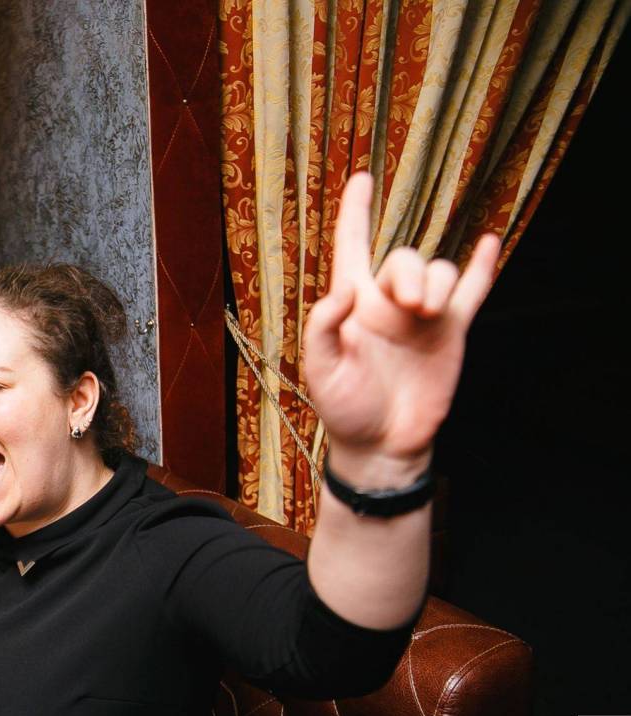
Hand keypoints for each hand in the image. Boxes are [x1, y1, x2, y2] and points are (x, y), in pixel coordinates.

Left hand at [303, 173, 497, 481]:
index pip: (352, 246)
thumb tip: (345, 289)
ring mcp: (422, 316)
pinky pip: (471, 291)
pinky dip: (480, 267)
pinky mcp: (451, 332)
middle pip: (405, 259)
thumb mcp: (320, 369)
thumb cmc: (344, 408)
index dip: (355, 213)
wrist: (382, 444)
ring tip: (427, 313)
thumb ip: (322, 327)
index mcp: (351, 304)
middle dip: (411, 272)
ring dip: (437, 282)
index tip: (361, 179)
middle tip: (410, 307)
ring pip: (438, 272)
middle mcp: (387, 302)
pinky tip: (489, 242)